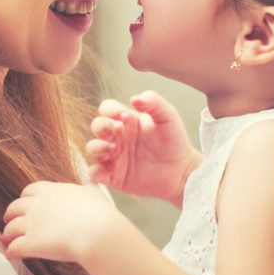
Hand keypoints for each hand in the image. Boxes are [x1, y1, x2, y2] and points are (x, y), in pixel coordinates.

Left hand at [1, 181, 122, 264]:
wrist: (97, 232)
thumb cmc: (99, 213)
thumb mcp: (92, 193)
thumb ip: (83, 191)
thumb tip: (86, 191)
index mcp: (51, 191)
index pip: (30, 190)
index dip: (25, 198)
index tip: (24, 202)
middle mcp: (37, 205)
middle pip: (15, 207)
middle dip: (10, 214)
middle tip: (9, 220)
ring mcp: (32, 223)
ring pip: (11, 228)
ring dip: (7, 234)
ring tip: (7, 239)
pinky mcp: (30, 243)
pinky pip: (14, 247)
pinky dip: (11, 251)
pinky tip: (11, 255)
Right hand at [85, 91, 201, 204]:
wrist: (182, 171)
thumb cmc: (175, 140)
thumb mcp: (168, 116)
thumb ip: (153, 102)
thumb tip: (134, 98)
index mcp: (127, 120)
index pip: (107, 108)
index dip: (110, 111)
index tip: (125, 117)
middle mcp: (117, 136)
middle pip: (97, 126)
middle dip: (102, 127)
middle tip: (118, 131)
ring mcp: (114, 156)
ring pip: (92, 148)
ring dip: (98, 147)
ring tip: (115, 150)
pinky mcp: (113, 176)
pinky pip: (94, 173)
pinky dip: (97, 171)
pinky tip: (111, 170)